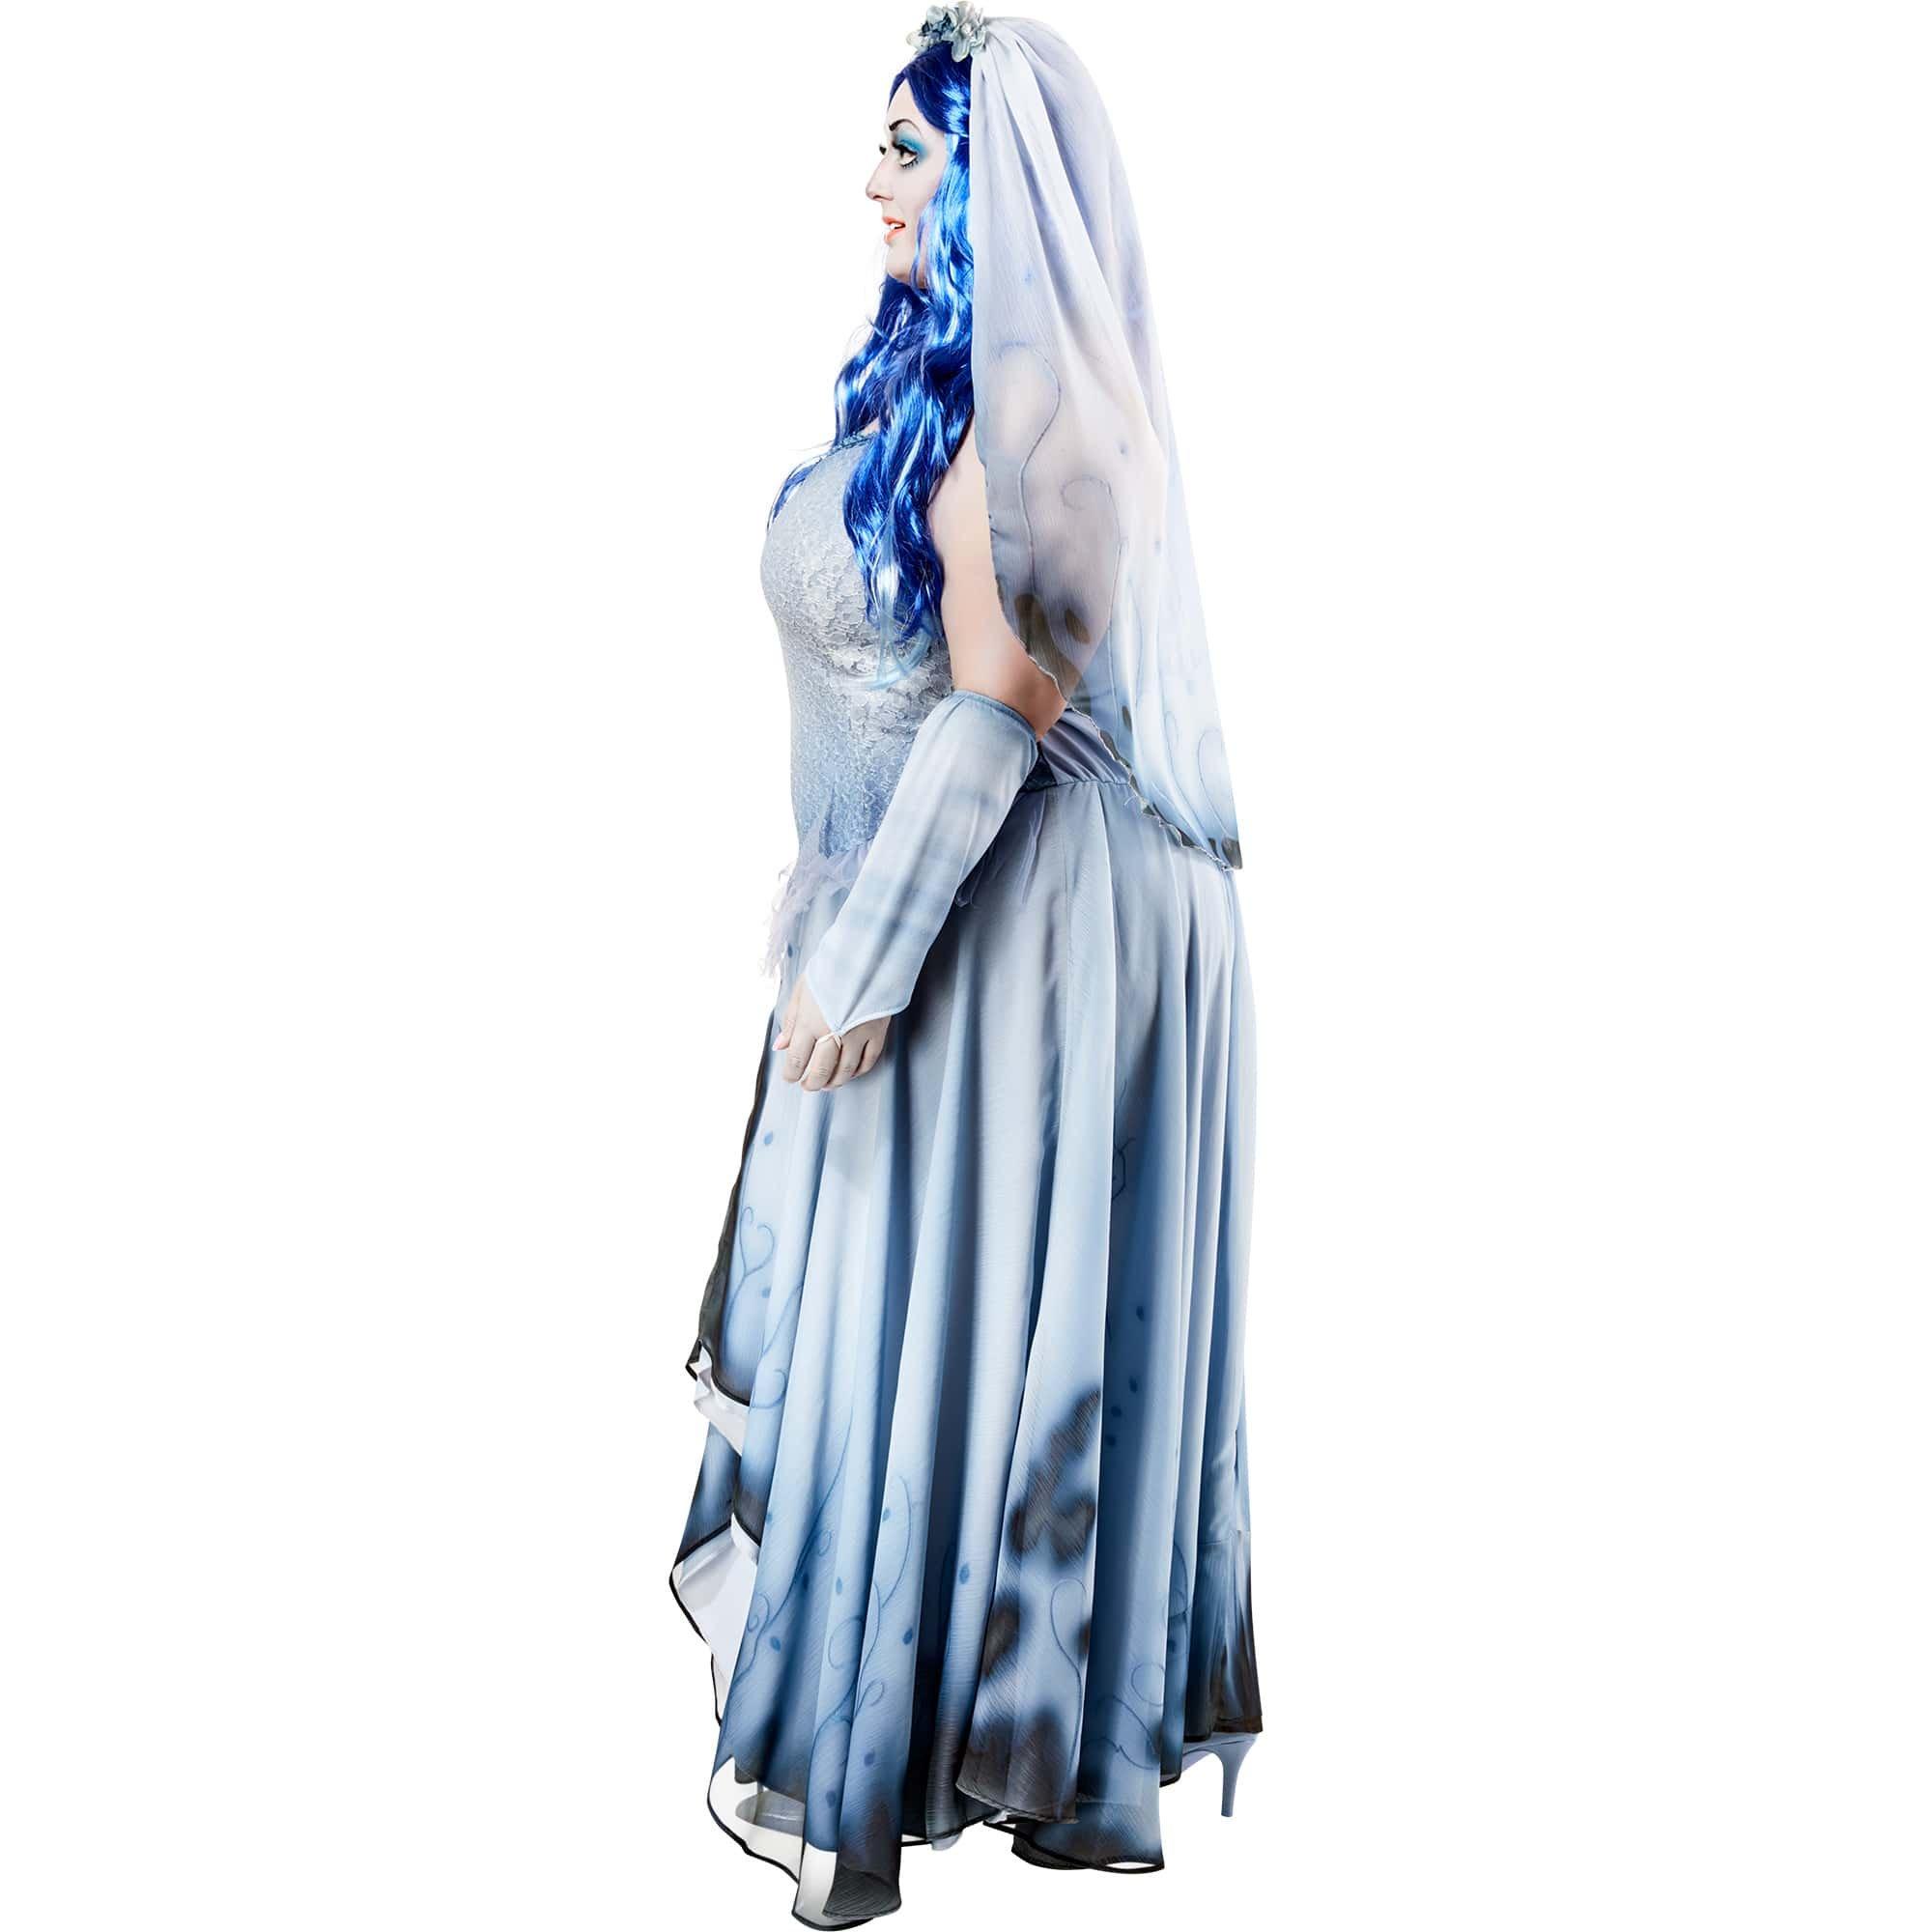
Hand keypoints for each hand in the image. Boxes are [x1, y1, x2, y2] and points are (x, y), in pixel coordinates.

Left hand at [774, 972, 889, 1091]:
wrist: (866, 954)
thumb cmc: (831, 967)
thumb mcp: (803, 988)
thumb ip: (791, 1019)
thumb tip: (780, 1045)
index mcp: (810, 1021)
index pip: (797, 1059)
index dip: (791, 1073)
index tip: (790, 1078)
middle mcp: (833, 1032)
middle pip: (820, 1070)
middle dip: (811, 1082)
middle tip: (808, 1085)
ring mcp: (857, 1035)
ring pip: (845, 1070)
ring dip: (834, 1082)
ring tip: (827, 1085)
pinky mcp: (877, 1032)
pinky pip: (868, 1061)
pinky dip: (858, 1071)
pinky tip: (851, 1073)